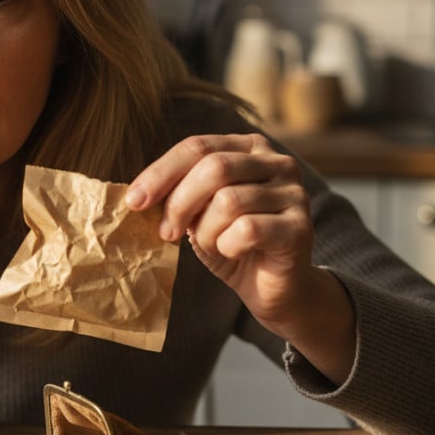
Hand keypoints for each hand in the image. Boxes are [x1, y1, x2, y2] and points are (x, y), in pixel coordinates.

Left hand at [126, 133, 354, 382]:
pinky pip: (247, 229)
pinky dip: (228, 246)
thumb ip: (178, 193)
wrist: (271, 288)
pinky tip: (233, 252)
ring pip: (229, 200)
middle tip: (167, 232)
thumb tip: (139, 194)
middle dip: (179, 203)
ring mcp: (294, 192)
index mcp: (249, 147)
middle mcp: (277, 162)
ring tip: (210, 245)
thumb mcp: (198, 212)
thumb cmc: (230, 243)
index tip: (134, 201)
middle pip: (213, 167)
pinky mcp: (300, 227)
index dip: (160, 173)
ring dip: (206, 231)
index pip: (197, 146)